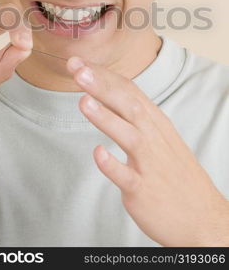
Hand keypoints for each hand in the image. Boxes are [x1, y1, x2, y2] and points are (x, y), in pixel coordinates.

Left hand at [66, 56, 228, 246]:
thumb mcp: (160, 137)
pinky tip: (98, 153)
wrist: (203, 218)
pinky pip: (126, 176)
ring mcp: (149, 164)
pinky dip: (113, 164)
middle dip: (102, 86)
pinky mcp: (143, 190)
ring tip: (83, 101)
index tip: (80, 63)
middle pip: (128, 105)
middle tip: (78, 70)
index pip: (128, 91)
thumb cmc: (175, 174)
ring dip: (105, 117)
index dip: (103, 75)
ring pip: (128, 135)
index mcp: (155, 123)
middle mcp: (153, 139)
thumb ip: (133, 116)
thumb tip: (105, 94)